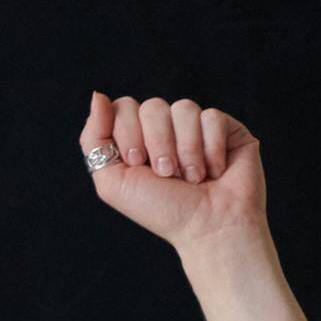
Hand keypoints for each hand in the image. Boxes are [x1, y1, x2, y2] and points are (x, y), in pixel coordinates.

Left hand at [82, 91, 263, 255]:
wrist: (208, 225)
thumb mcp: (113, 181)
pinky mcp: (226, 126)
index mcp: (136, 138)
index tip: (137, 164)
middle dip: (156, 144)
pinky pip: (212, 116)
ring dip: (184, 150)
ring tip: (192, 177)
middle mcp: (165, 129)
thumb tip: (98, 96)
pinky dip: (210, 148)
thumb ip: (94, 139)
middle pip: (152, 106)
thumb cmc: (161, 209)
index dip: (129, 134)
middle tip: (165, 174)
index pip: (123, 107)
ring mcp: (196, 126)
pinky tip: (214, 170)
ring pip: (183, 108)